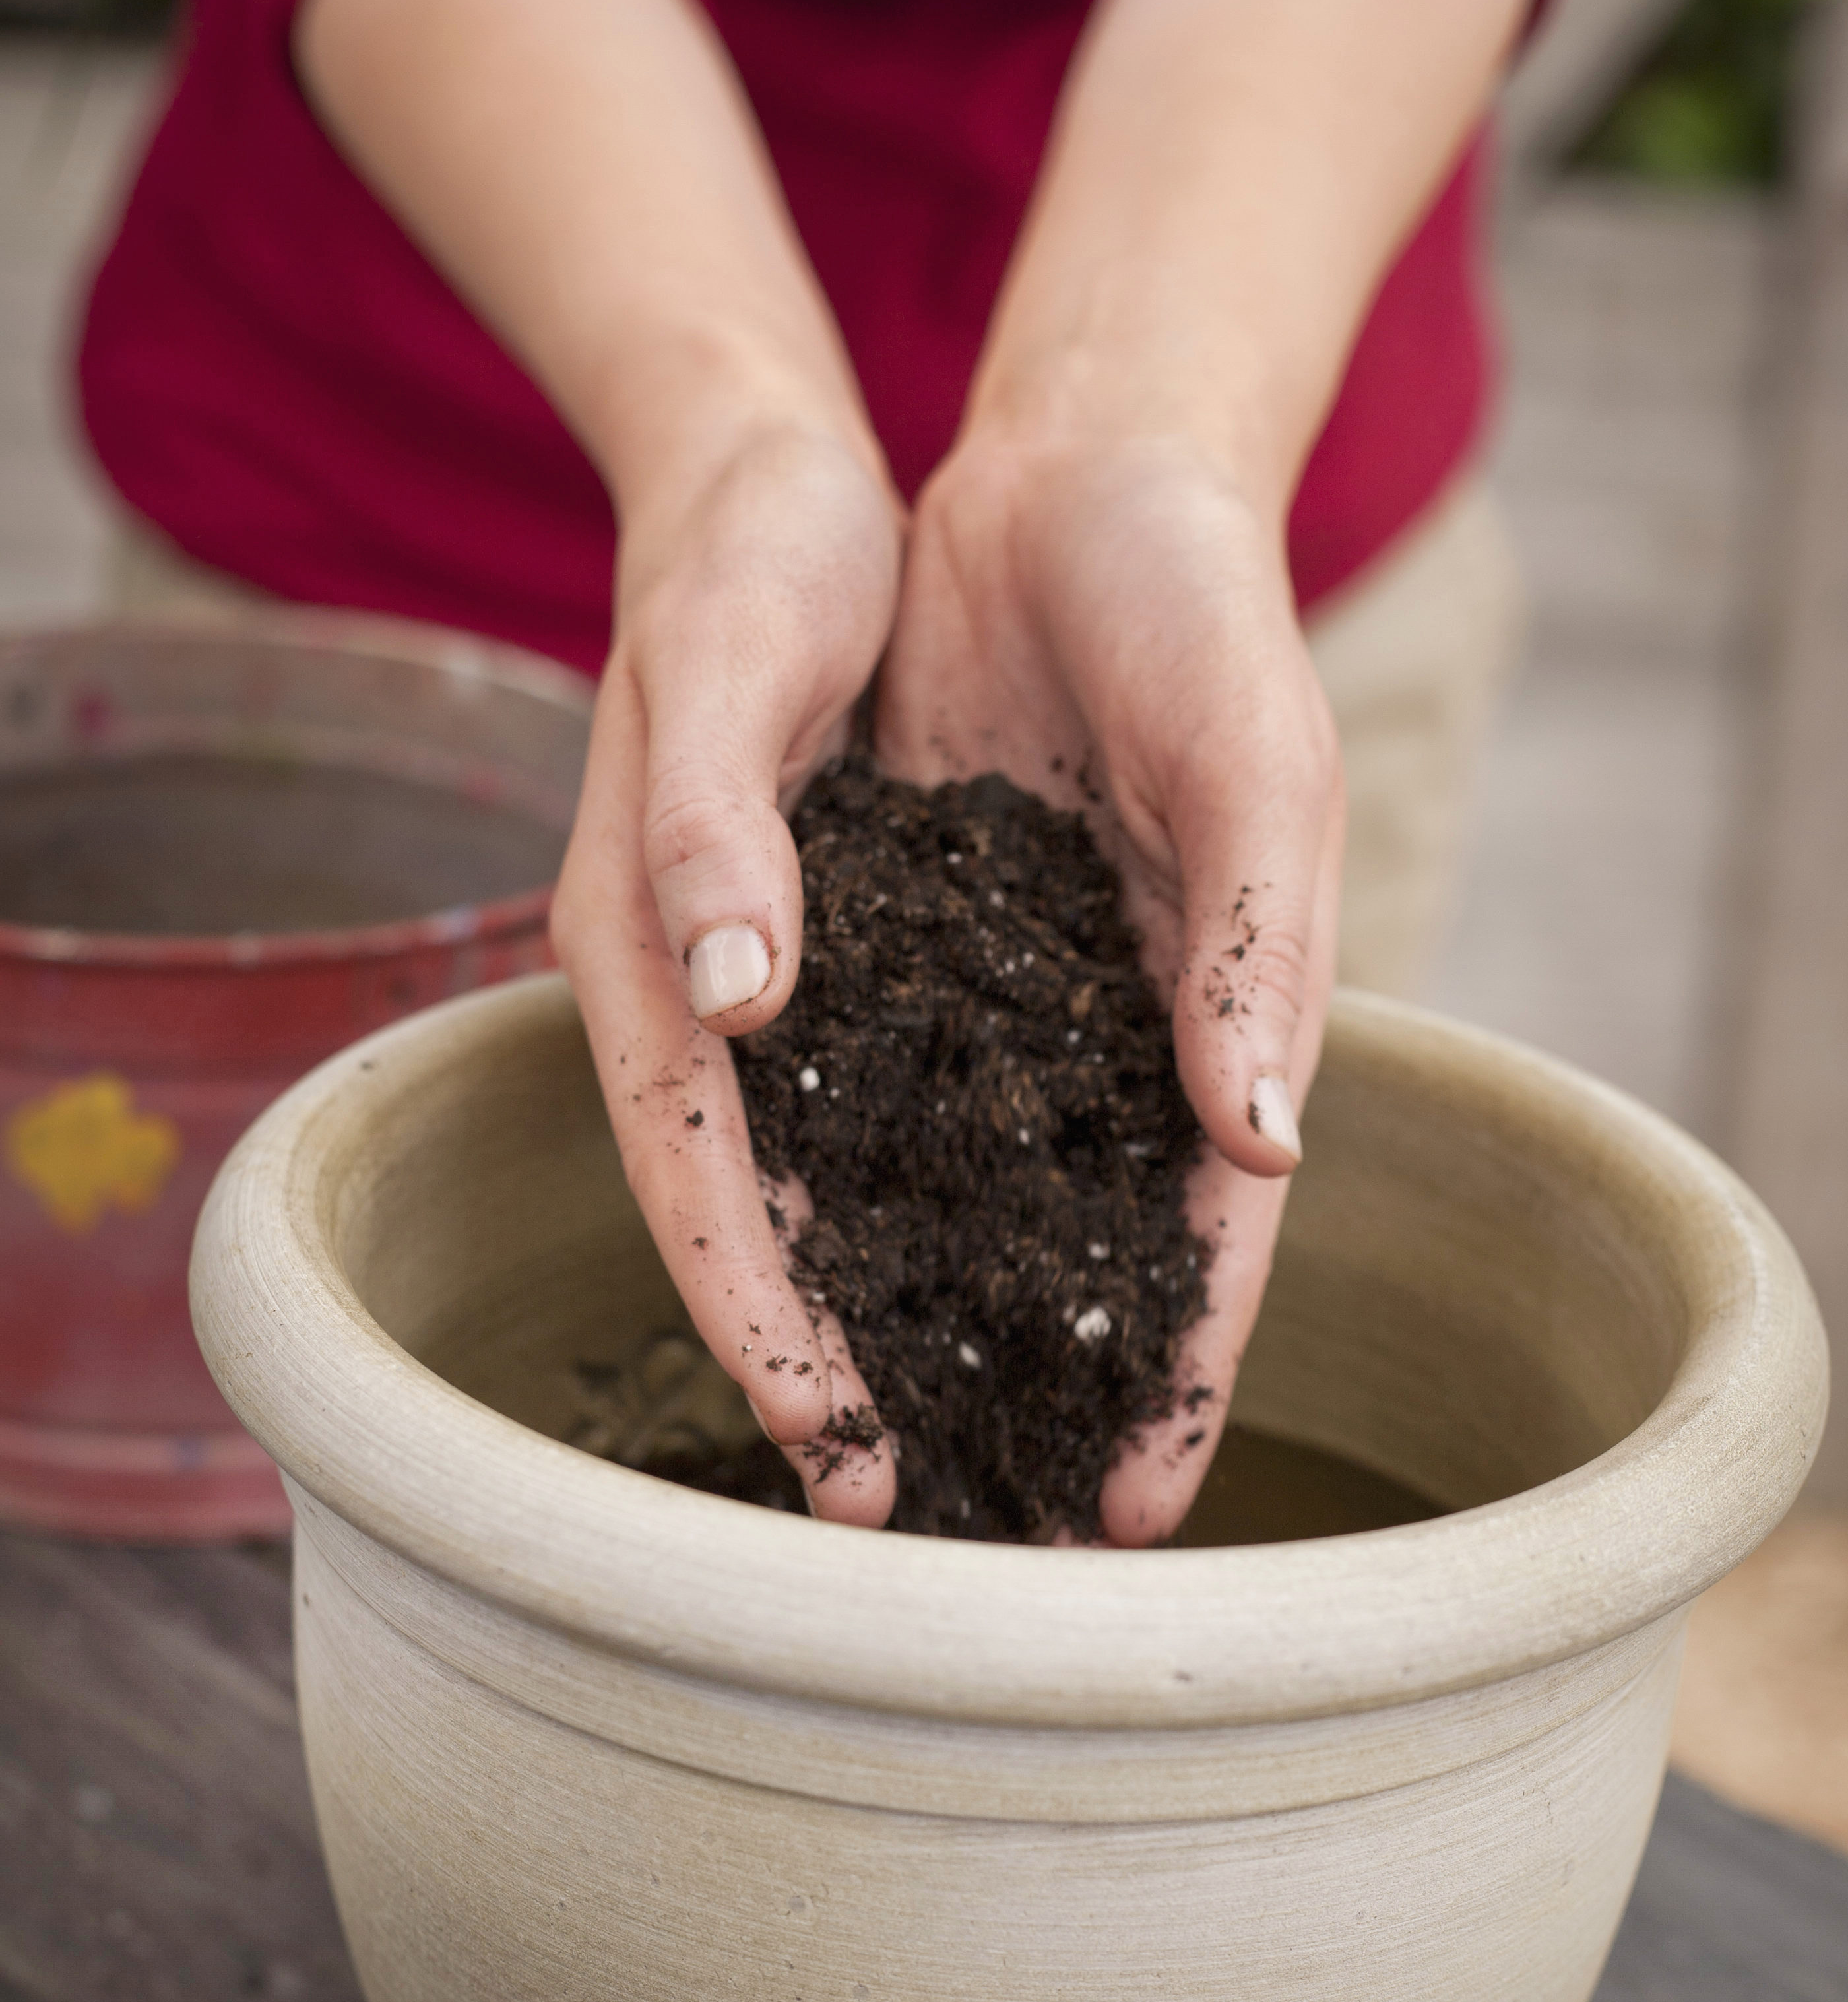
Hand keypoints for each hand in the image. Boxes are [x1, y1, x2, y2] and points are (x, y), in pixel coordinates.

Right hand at [551, 414, 903, 1522]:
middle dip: (833, 1367)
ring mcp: (797, 987)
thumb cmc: (742, 558)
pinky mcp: (875, 959)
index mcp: (651, 948)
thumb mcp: (719, 660)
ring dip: (913, 1314)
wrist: (778, 484)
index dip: (755, 1314)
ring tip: (1001, 1443)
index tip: (826, 1442)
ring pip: (849, 1186)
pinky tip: (1042, 1274)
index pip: (697, 1168)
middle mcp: (718, 995)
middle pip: (766, 1218)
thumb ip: (709, 830)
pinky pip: (920, 1105)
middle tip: (911, 1517)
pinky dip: (969, 1198)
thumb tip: (739, 1005)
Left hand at [875, 426, 1342, 1542]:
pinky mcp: (902, 937)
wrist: (1075, 485)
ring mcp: (998, 994)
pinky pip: (862, 1080)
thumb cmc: (1203, 616)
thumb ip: (1262, 948)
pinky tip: (787, 1270)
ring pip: (957, 1189)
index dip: (1178, 1371)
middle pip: (1068, 1247)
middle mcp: (1103, 1031)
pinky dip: (835, 1175)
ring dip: (920, 1317)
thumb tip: (1257, 1151)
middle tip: (976, 1539)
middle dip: (1031, 1390)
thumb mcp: (1257, 763)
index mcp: (1218, 1014)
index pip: (1203, 1232)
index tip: (1138, 1513)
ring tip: (866, 1450)